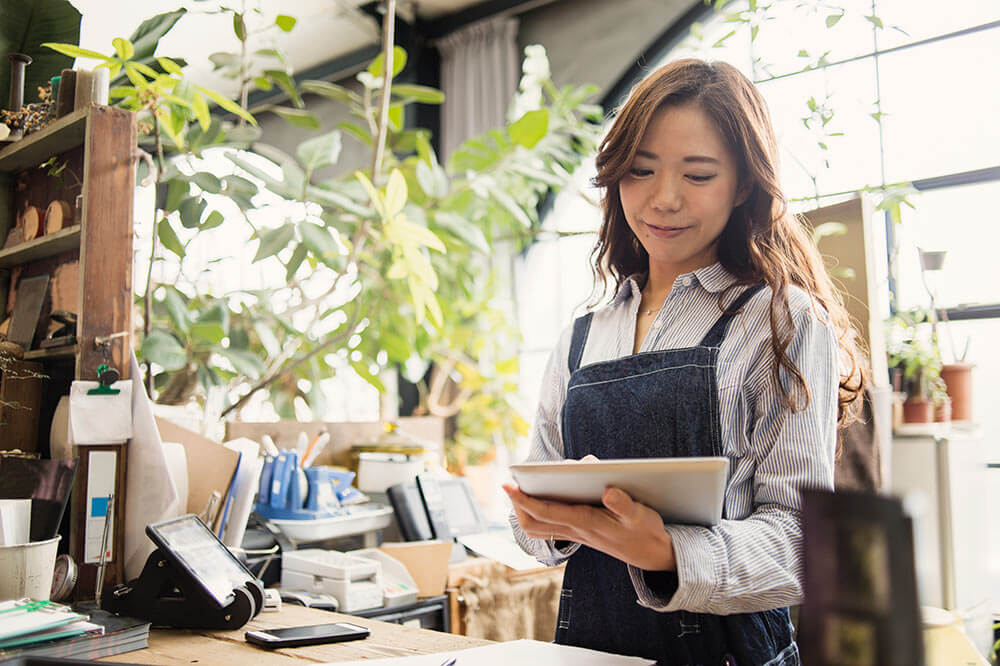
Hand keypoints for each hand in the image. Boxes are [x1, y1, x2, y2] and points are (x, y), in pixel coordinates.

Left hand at [503, 482, 675, 570]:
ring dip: (525, 511)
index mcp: (586, 523)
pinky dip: (540, 514)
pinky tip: (542, 497)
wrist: (654, 555)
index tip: (508, 484)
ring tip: (520, 489)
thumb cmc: (646, 532)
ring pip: (539, 528)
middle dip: (518, 506)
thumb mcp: (641, 517)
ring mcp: (577, 534)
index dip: (524, 499)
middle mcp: (577, 530)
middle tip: (511, 485)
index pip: (546, 512)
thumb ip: (624, 505)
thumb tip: (608, 491)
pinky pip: (551, 527)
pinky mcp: (581, 533)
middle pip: (534, 524)